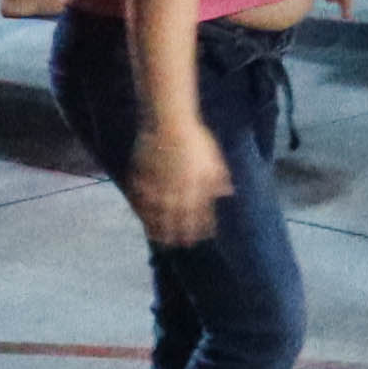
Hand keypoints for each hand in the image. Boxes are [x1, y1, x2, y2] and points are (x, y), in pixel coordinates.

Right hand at [127, 119, 230, 249]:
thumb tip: (227, 193)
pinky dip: (140, 209)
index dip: (199, 228)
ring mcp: (157, 186)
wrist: (169, 123)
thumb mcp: (214, 159)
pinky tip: (141, 215)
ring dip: (157, 228)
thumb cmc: (197, 139)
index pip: (199, 215)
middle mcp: (176, 192)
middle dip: (177, 234)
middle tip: (177, 245)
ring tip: (157, 238)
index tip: (199, 238)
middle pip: (176, 219)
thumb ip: (219, 178)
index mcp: (196, 189)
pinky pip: (140, 198)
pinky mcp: (142, 177)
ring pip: (156, 213)